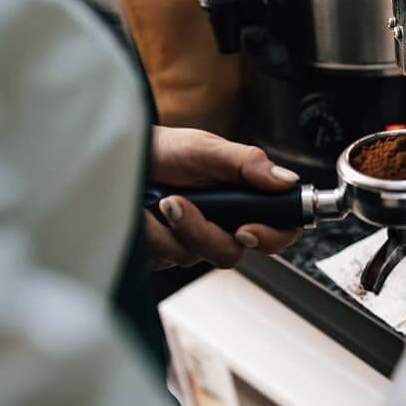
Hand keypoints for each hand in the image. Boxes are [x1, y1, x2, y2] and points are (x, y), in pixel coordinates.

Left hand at [145, 126, 302, 269]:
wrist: (117, 156)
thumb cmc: (163, 148)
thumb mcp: (206, 148)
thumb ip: (247, 163)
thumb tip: (287, 180)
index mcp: (243, 198)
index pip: (279, 229)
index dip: (272, 237)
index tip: (246, 229)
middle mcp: (222, 224)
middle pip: (231, 252)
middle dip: (202, 233)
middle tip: (177, 203)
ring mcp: (191, 240)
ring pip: (193, 257)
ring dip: (169, 230)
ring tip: (154, 200)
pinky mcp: (163, 251)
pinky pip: (162, 257)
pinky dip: (148, 233)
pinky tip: (141, 212)